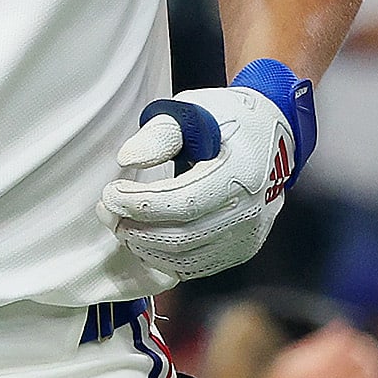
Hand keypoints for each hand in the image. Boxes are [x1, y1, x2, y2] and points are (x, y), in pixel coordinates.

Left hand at [99, 83, 297, 280]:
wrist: (271, 134)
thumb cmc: (226, 119)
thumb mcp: (191, 111)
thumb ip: (158, 134)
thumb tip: (128, 159)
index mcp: (241, 172)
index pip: (183, 202)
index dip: (140, 204)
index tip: (109, 194)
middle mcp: (251, 210)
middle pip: (183, 236)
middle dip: (135, 229)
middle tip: (106, 212)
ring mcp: (249, 234)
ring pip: (188, 258)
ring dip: (145, 247)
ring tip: (120, 225)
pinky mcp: (243, 248)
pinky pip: (199, 266)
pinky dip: (165, 259)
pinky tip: (143, 240)